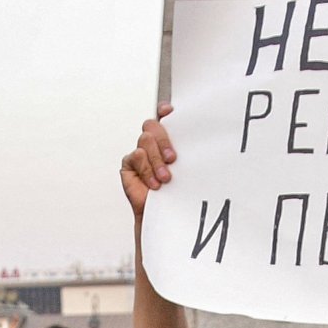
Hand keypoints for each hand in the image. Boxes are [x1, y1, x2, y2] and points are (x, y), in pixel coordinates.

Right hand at [120, 103, 175, 219]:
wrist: (164, 215)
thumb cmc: (177, 193)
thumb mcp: (185, 169)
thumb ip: (186, 152)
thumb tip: (198, 140)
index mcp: (168, 141)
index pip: (163, 118)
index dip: (164, 111)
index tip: (169, 112)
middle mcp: (152, 144)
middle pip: (153, 125)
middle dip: (164, 140)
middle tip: (173, 158)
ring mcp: (140, 152)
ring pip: (145, 140)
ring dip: (157, 160)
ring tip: (166, 178)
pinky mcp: (129, 164)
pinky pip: (137, 156)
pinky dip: (147, 170)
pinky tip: (154, 184)